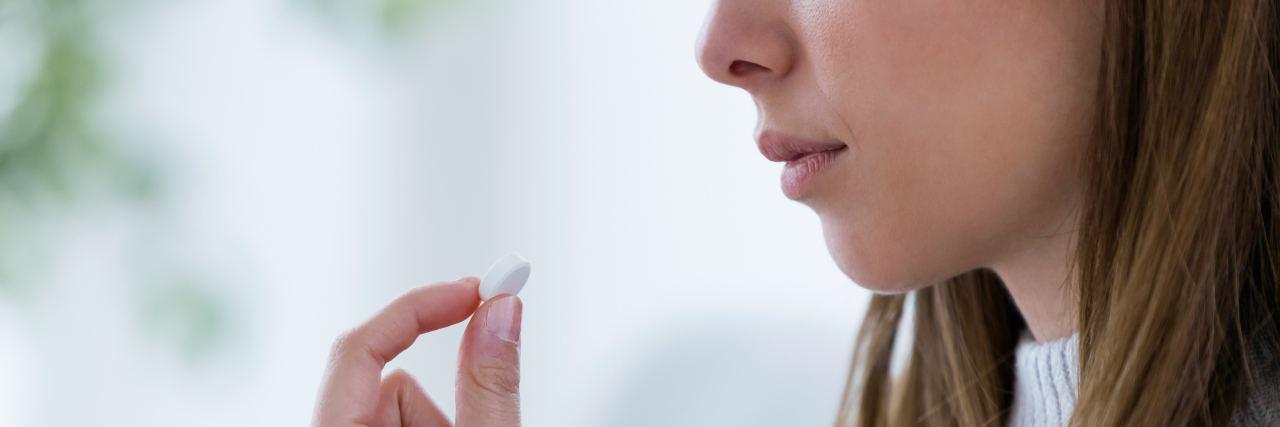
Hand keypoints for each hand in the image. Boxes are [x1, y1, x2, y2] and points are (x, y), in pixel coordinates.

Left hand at [312, 277, 522, 426]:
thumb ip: (487, 387)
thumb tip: (501, 314)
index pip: (357, 348)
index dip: (419, 309)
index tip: (474, 292)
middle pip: (391, 382)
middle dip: (441, 398)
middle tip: (487, 415)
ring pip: (402, 406)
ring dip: (443, 423)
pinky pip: (403, 422)